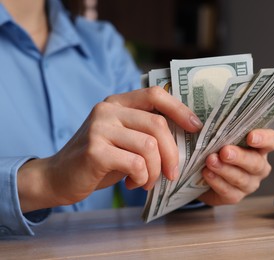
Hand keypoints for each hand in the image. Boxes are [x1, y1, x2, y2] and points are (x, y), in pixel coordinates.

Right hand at [17, 87, 202, 211]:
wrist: (58, 177)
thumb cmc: (99, 159)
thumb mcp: (123, 138)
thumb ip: (146, 131)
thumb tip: (185, 136)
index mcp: (118, 102)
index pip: (155, 94)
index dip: (180, 109)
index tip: (196, 127)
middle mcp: (108, 110)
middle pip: (157, 124)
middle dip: (172, 153)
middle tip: (172, 173)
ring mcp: (100, 128)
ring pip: (149, 146)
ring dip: (156, 170)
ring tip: (148, 181)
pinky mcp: (95, 150)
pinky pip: (136, 163)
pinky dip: (142, 178)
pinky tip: (133, 183)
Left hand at [198, 129, 273, 205]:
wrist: (200, 174)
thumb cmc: (215, 148)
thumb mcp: (219, 136)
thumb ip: (220, 129)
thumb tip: (203, 122)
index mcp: (259, 147)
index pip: (272, 141)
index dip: (264, 138)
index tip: (250, 137)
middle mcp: (259, 165)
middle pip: (256, 162)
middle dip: (240, 157)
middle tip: (225, 152)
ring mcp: (249, 183)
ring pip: (241, 178)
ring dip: (225, 169)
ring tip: (210, 161)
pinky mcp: (235, 196)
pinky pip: (229, 191)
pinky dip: (217, 182)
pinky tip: (207, 174)